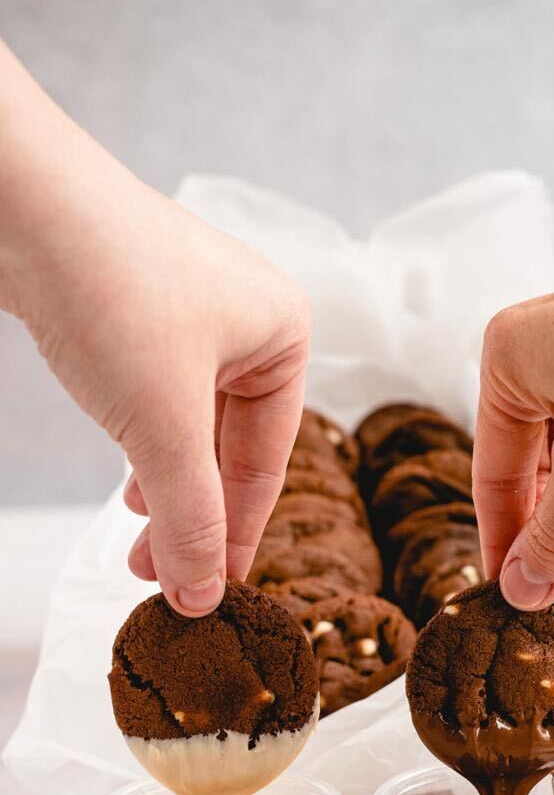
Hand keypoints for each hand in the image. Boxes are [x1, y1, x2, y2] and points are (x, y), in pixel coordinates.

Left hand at [0, 43, 308, 615]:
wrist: (22, 199)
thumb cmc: (111, 290)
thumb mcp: (163, 424)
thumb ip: (191, 517)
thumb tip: (203, 595)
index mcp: (285, 336)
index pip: (267, 463)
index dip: (237, 536)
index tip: (211, 594)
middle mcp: (247, 325)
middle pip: (229, 450)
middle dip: (193, 517)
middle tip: (162, 581)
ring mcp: (192, 317)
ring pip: (190, 429)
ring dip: (165, 491)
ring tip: (138, 547)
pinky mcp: (140, 316)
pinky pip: (157, 401)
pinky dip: (145, 449)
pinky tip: (130, 486)